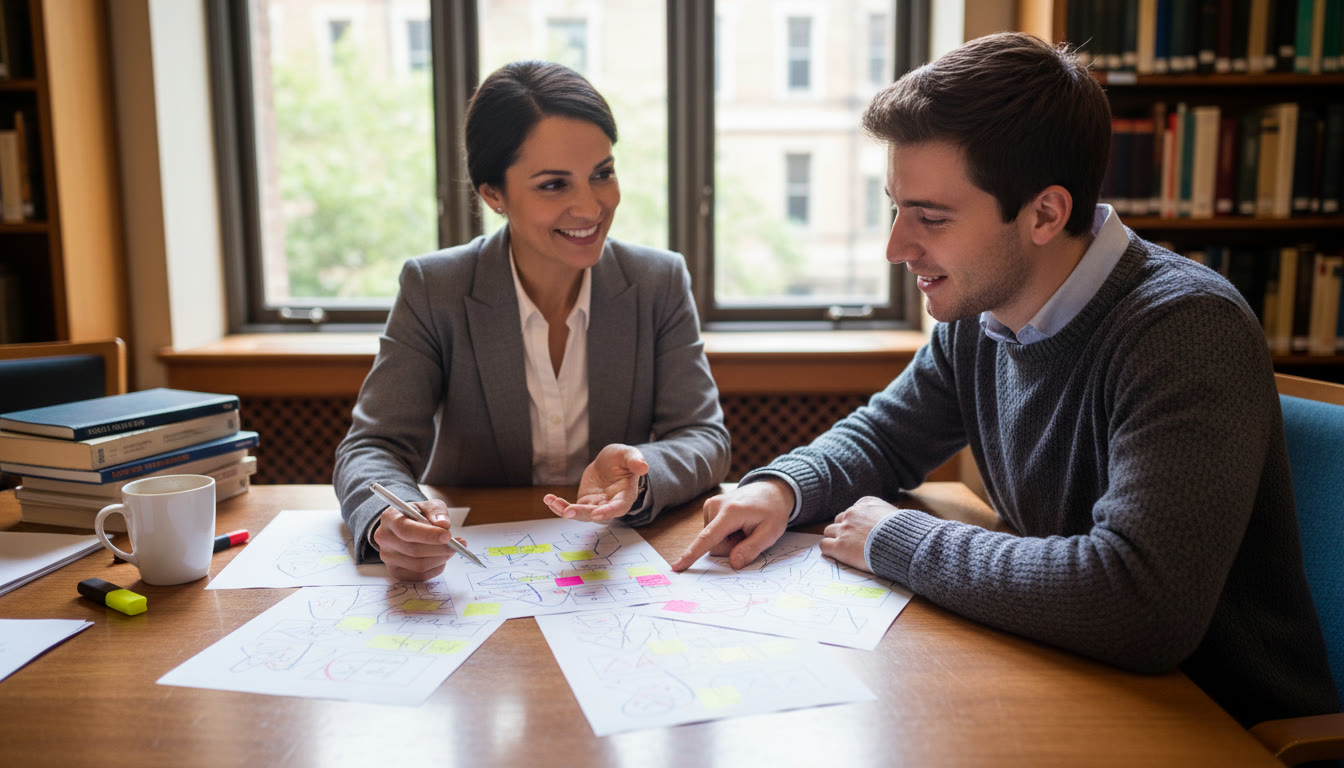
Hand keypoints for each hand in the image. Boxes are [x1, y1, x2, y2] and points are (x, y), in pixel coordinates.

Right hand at [372, 498, 462, 580]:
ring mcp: (387, 558)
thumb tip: (443, 524)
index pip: (406, 530)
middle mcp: (384, 538)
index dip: (428, 535)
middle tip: (458, 544)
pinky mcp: (395, 571)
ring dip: (440, 559)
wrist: (405, 526)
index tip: (448, 536)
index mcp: (390, 518)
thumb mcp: (428, 506)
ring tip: (452, 550)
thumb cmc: (417, 514)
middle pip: (413, 550)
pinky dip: (436, 568)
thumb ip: (437, 511)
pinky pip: (420, 576)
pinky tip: (442, 558)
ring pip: (418, 565)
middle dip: (439, 549)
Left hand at [544, 443, 648, 522]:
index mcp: (625, 496)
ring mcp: (596, 506)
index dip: (608, 512)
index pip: (618, 507)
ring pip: (581, 514)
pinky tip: (548, 499)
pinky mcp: (584, 503)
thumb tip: (644, 467)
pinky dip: (559, 505)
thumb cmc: (622, 459)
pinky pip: (571, 508)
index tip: (596, 514)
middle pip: (596, 514)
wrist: (610, 463)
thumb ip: (634, 460)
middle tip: (568, 511)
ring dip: (565, 510)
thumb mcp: (628, 454)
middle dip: (582, 513)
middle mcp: (610, 505)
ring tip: (552, 502)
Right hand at [671, 479, 793, 571]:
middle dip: (730, 547)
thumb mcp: (770, 533)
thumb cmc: (772, 511)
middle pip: (713, 544)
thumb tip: (733, 563)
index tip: (676, 566)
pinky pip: (712, 533)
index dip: (692, 554)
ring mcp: (710, 505)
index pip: (708, 538)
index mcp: (730, 512)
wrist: (771, 490)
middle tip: (748, 535)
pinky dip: (725, 534)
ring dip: (728, 541)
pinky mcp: (709, 508)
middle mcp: (715, 506)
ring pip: (712, 540)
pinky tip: (737, 525)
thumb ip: (751, 549)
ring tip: (744, 528)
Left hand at [818, 496, 897, 571]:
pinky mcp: (839, 545)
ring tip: (846, 549)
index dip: (857, 523)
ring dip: (835, 538)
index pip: (853, 510)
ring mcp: (844, 529)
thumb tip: (883, 522)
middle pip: (839, 520)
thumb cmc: (903, 533)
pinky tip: (837, 554)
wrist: (901, 544)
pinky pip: (824, 545)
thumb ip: (883, 515)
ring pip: (829, 531)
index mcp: (866, 503)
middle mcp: (852, 513)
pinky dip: (829, 549)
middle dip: (845, 530)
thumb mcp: (895, 515)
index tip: (863, 532)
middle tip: (853, 542)